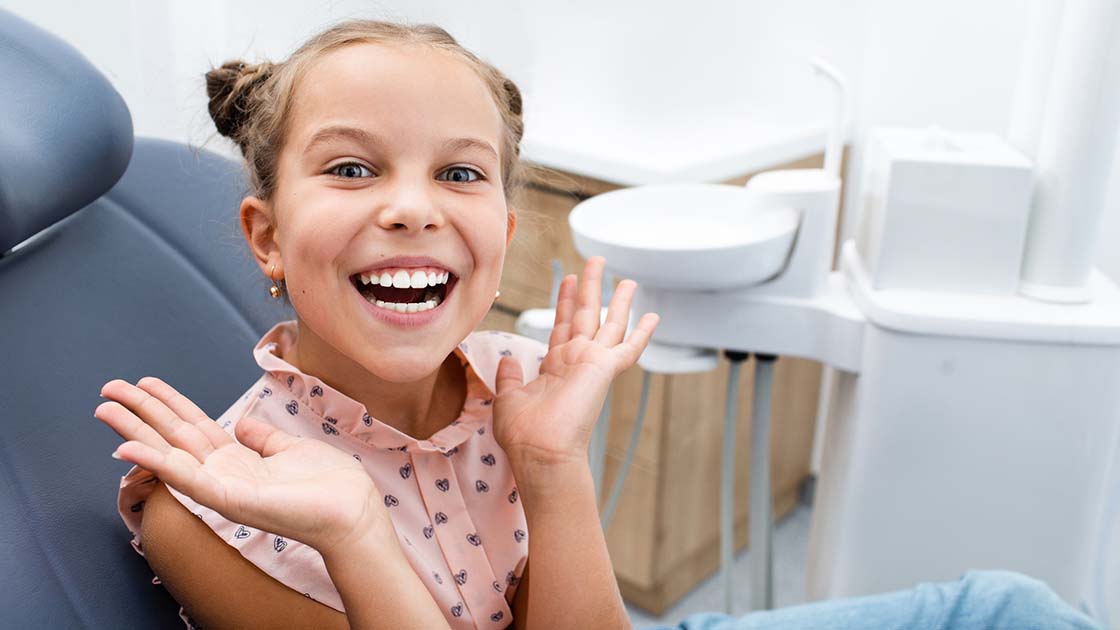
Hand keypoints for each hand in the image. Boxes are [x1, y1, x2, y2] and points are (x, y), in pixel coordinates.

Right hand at [96, 377, 392, 554]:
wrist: (351, 512)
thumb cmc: (328, 485)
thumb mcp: (290, 449)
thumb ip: (262, 438)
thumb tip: (242, 423)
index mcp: (238, 460)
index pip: (193, 426)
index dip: (168, 403)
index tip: (143, 383)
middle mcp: (223, 473)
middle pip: (173, 435)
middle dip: (140, 411)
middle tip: (107, 389)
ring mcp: (222, 487)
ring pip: (169, 452)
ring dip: (135, 431)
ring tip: (105, 410)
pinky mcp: (228, 499)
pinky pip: (185, 476)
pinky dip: (155, 460)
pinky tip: (129, 446)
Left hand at [492, 256, 658, 467]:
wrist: (540, 451)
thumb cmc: (524, 434)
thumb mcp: (508, 397)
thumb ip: (510, 376)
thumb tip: (508, 359)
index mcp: (555, 366)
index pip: (562, 326)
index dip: (565, 303)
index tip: (568, 281)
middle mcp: (576, 361)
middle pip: (586, 315)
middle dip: (590, 287)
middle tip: (595, 263)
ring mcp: (592, 364)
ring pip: (609, 323)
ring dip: (616, 300)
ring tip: (625, 279)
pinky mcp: (604, 368)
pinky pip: (628, 348)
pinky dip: (642, 333)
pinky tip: (653, 316)